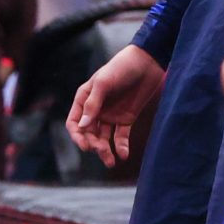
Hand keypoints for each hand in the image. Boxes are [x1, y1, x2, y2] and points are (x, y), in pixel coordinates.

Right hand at [66, 44, 165, 166]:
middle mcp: (96, 109)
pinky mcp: (127, 118)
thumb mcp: (104, 83)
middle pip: (89, 134)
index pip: (75, 123)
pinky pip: (121, 136)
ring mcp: (111, 115)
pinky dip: (121, 146)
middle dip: (94, 145)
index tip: (86, 146)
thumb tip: (83, 126)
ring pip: (104, 138)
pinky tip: (124, 155)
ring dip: (106, 151)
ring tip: (112, 162)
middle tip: (103, 152)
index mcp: (84, 99)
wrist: (148, 61)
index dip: (78, 136)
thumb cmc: (122, 67)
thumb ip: (93, 104)